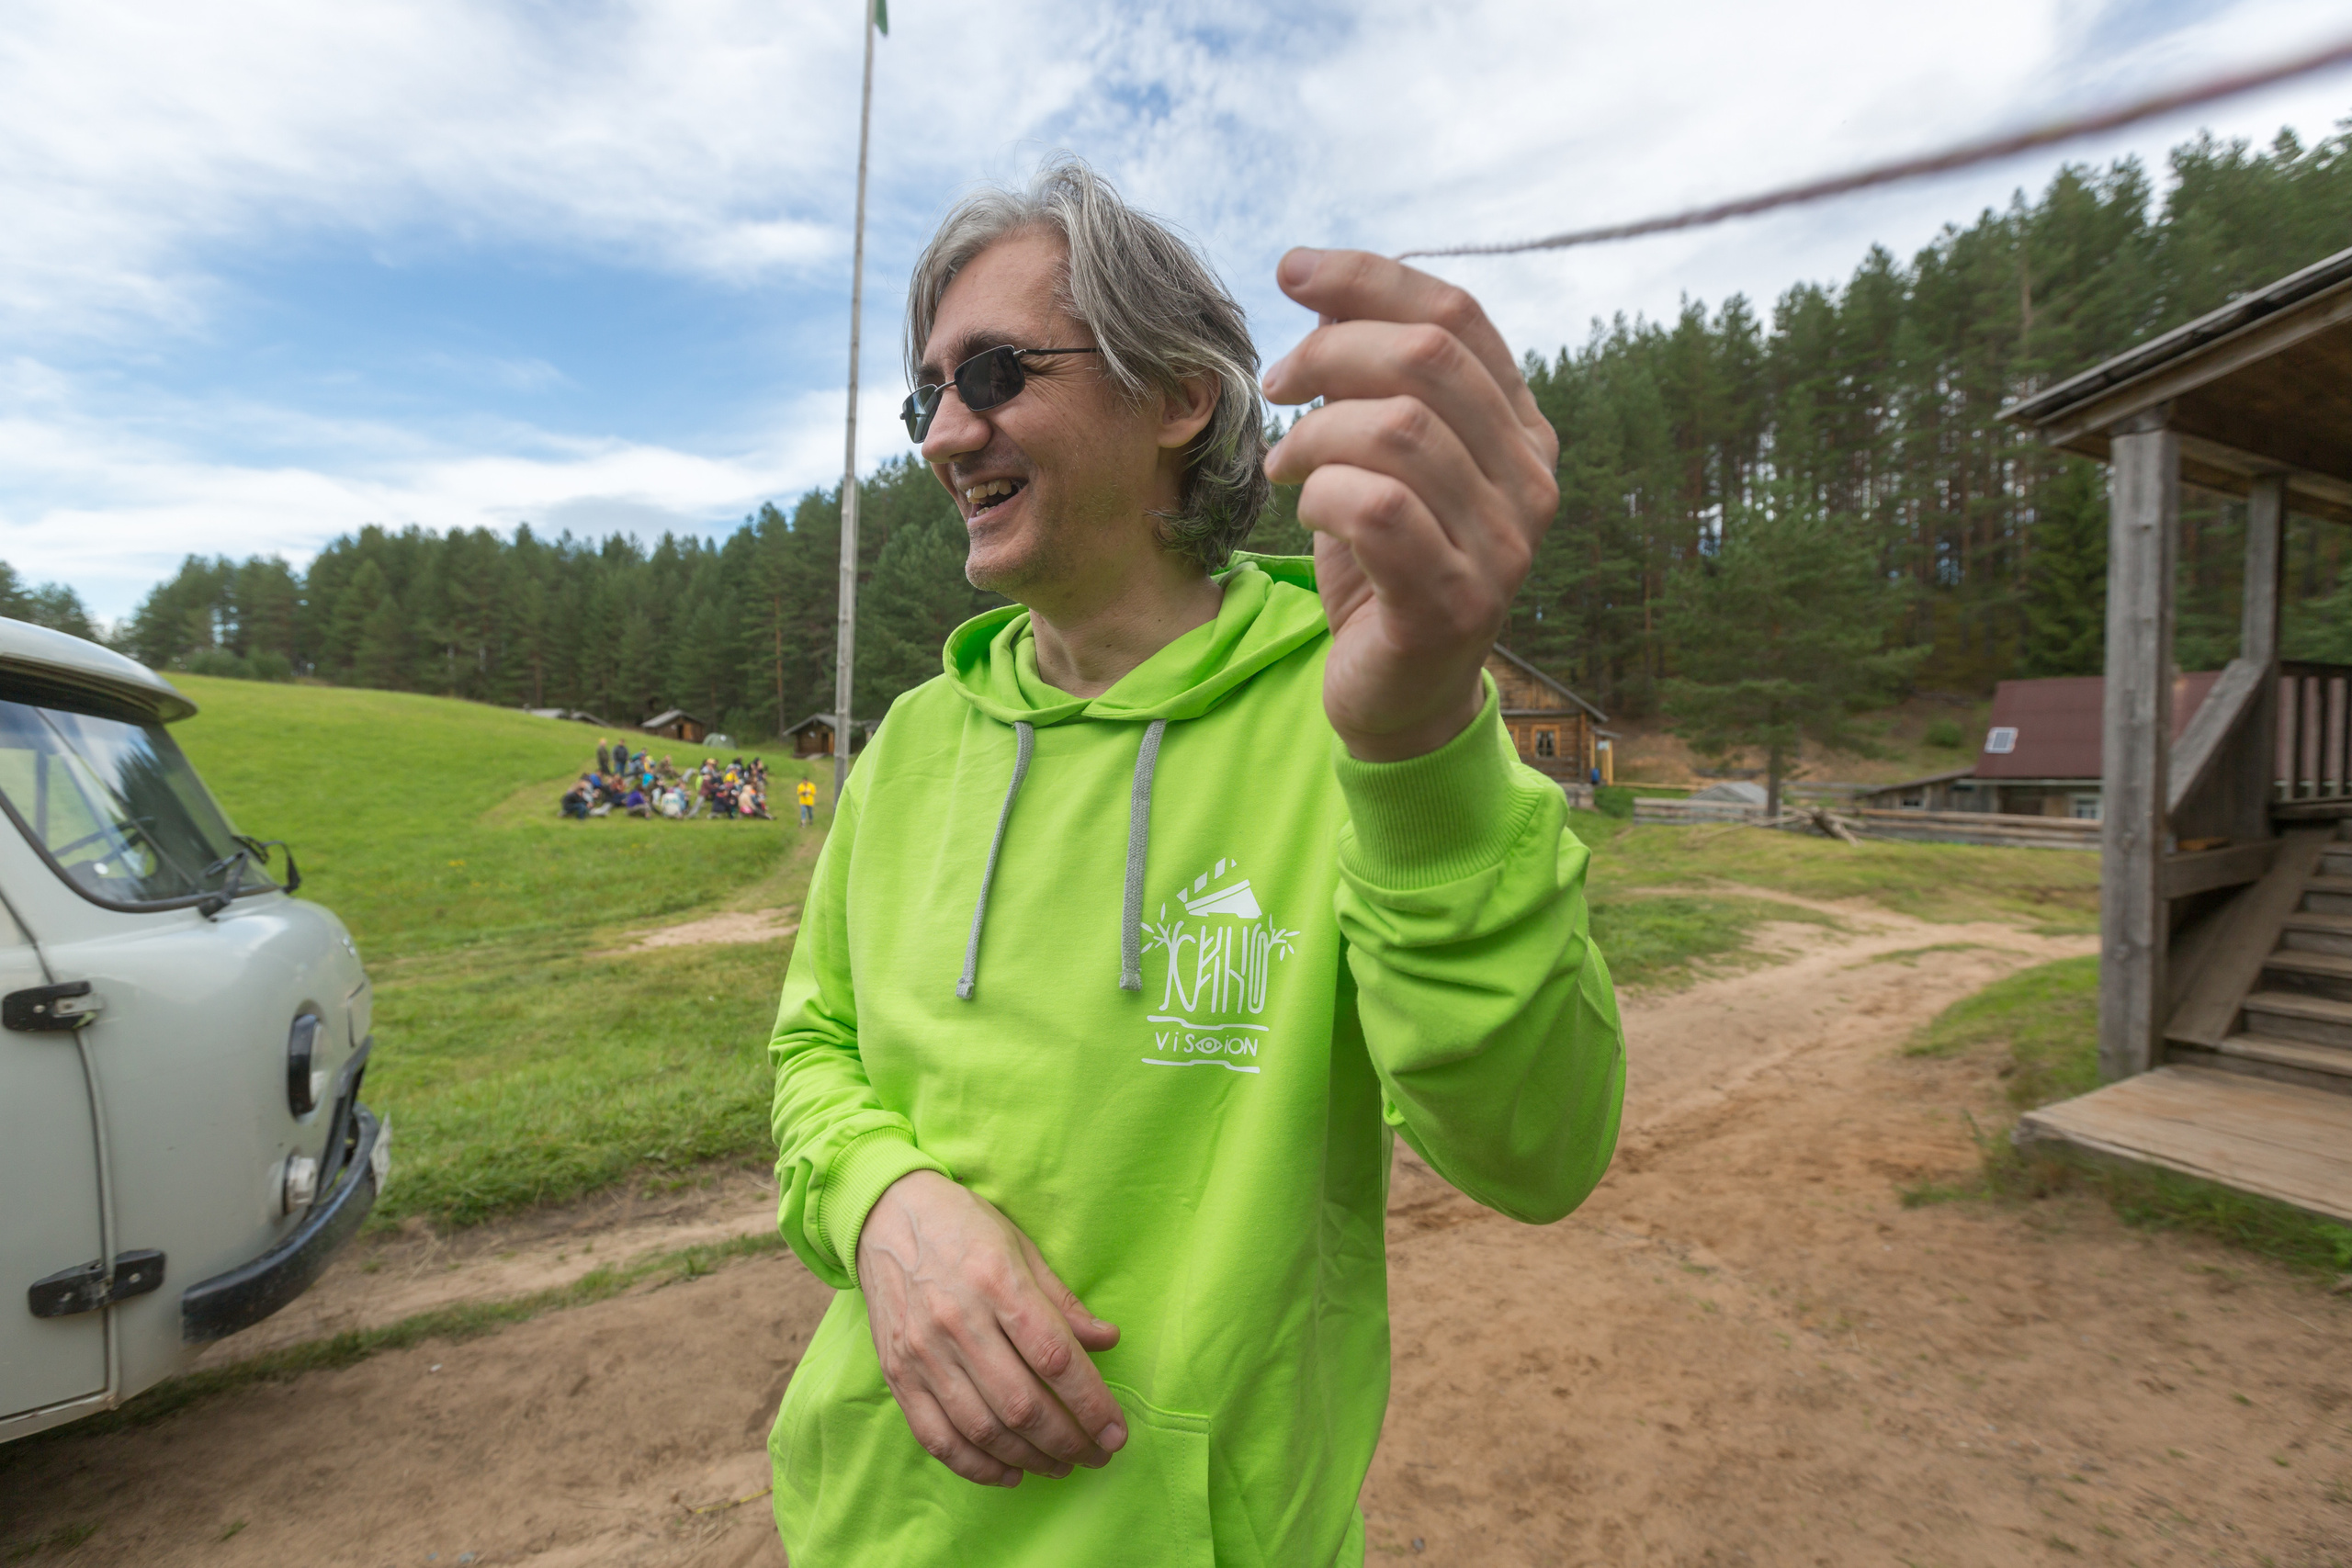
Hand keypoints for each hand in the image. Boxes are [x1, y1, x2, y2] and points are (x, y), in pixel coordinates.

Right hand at [855, 1169, 1128, 1486]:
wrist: (883, 1214)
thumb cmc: (962, 1225)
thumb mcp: (1020, 1246)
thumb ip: (1061, 1301)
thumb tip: (1108, 1341)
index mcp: (996, 1282)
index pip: (1054, 1358)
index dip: (1091, 1402)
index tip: (1116, 1431)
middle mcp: (957, 1322)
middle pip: (1022, 1403)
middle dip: (1069, 1440)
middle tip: (1098, 1454)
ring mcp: (922, 1353)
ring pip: (983, 1428)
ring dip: (1030, 1459)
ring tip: (1062, 1465)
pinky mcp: (896, 1374)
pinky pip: (937, 1437)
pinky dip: (976, 1466)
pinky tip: (1010, 1472)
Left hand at [1261, 249, 1559, 761]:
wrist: (1399, 694)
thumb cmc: (1384, 565)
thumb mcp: (1378, 456)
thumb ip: (1370, 378)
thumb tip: (1323, 287)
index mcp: (1523, 430)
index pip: (1458, 316)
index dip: (1370, 279)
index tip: (1292, 270)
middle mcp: (1530, 482)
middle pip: (1428, 359)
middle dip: (1331, 352)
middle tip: (1276, 386)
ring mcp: (1503, 545)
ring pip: (1398, 430)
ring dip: (1315, 435)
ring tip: (1285, 465)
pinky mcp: (1455, 601)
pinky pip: (1377, 509)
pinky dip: (1320, 496)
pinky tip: (1303, 509)